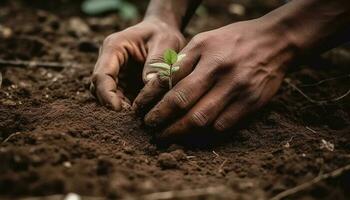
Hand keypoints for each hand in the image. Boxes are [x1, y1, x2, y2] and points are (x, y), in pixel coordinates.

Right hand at [90, 18, 184, 109]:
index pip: (102, 74)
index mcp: (114, 47)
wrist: (163, 31)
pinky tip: (139, 112)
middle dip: (111, 103)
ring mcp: (113, 71)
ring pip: (105, 94)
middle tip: (130, 118)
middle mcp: (108, 60)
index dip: (106, 94)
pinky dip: (125, 106)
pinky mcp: (121, 81)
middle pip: (99, 87)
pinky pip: (118, 97)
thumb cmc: (163, 34)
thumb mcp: (165, 44)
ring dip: (118, 106)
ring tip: (136, 116)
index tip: (118, 109)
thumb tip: (148, 85)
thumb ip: (157, 64)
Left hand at [135, 19, 295, 142]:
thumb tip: (158, 85)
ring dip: (180, 132)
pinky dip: (204, 133)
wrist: (275, 42)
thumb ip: (183, 61)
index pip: (171, 82)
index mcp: (205, 53)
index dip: (152, 100)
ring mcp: (238, 89)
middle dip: (161, 120)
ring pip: (202, 120)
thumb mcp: (205, 40)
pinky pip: (223, 125)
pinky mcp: (251, 103)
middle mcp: (221, 71)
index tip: (140, 111)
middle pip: (184, 104)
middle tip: (150, 129)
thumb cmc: (233, 40)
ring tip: (166, 135)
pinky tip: (193, 134)